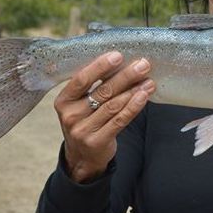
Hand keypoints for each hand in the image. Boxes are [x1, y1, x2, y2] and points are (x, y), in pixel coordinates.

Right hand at [54, 51, 154, 182]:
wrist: (81, 157)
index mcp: (64, 100)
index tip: (118, 55)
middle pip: (102, 91)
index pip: (81, 79)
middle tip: (143, 64)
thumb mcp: (80, 103)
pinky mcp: (97, 142)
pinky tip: (144, 96)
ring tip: (149, 80)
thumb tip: (121, 61)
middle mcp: (70, 115)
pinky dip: (134, 106)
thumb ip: (94, 85)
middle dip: (125, 76)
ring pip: (113, 105)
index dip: (100, 66)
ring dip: (134, 90)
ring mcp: (83, 130)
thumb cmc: (85, 120)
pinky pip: (120, 120)